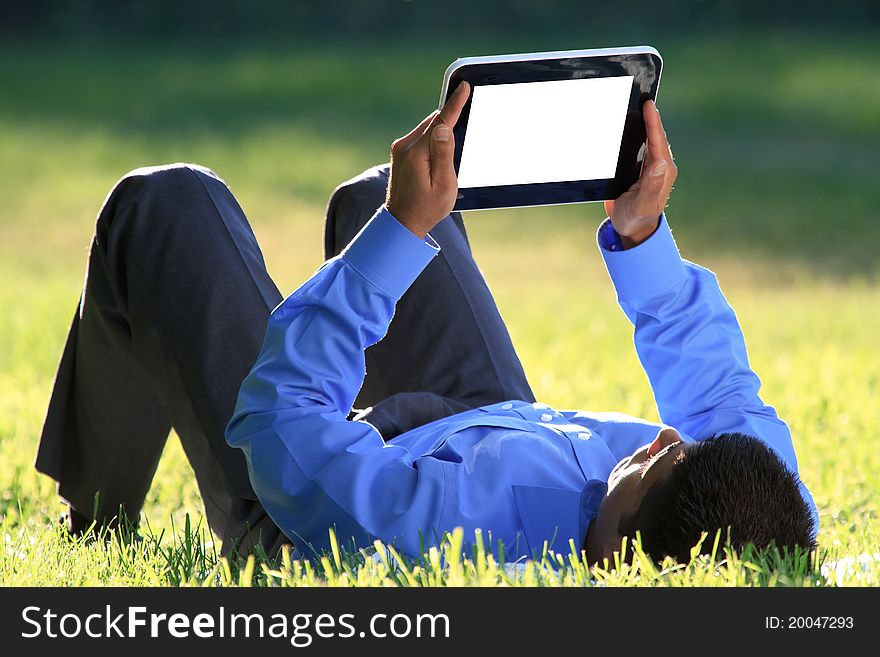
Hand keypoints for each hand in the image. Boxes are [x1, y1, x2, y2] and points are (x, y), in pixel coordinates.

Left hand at [386, 82, 470, 237]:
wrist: (402, 223)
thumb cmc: (427, 208)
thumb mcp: (443, 185)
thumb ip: (443, 155)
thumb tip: (442, 127)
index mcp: (416, 154)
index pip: (440, 122)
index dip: (454, 104)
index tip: (463, 86)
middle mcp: (404, 147)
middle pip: (434, 122)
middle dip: (450, 119)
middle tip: (466, 117)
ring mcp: (400, 149)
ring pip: (428, 129)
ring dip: (442, 131)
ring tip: (452, 146)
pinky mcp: (400, 153)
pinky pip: (422, 137)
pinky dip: (433, 139)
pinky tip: (440, 152)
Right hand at [604, 100, 677, 247]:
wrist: (632, 230)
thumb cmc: (637, 219)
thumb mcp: (643, 203)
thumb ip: (652, 185)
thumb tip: (662, 162)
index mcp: (662, 172)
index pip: (657, 141)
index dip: (653, 122)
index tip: (648, 103)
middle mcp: (659, 166)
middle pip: (655, 136)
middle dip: (650, 117)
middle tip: (642, 96)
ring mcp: (650, 168)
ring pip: (648, 140)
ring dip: (644, 123)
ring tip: (637, 105)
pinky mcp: (641, 170)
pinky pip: (641, 147)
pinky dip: (637, 134)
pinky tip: (629, 126)